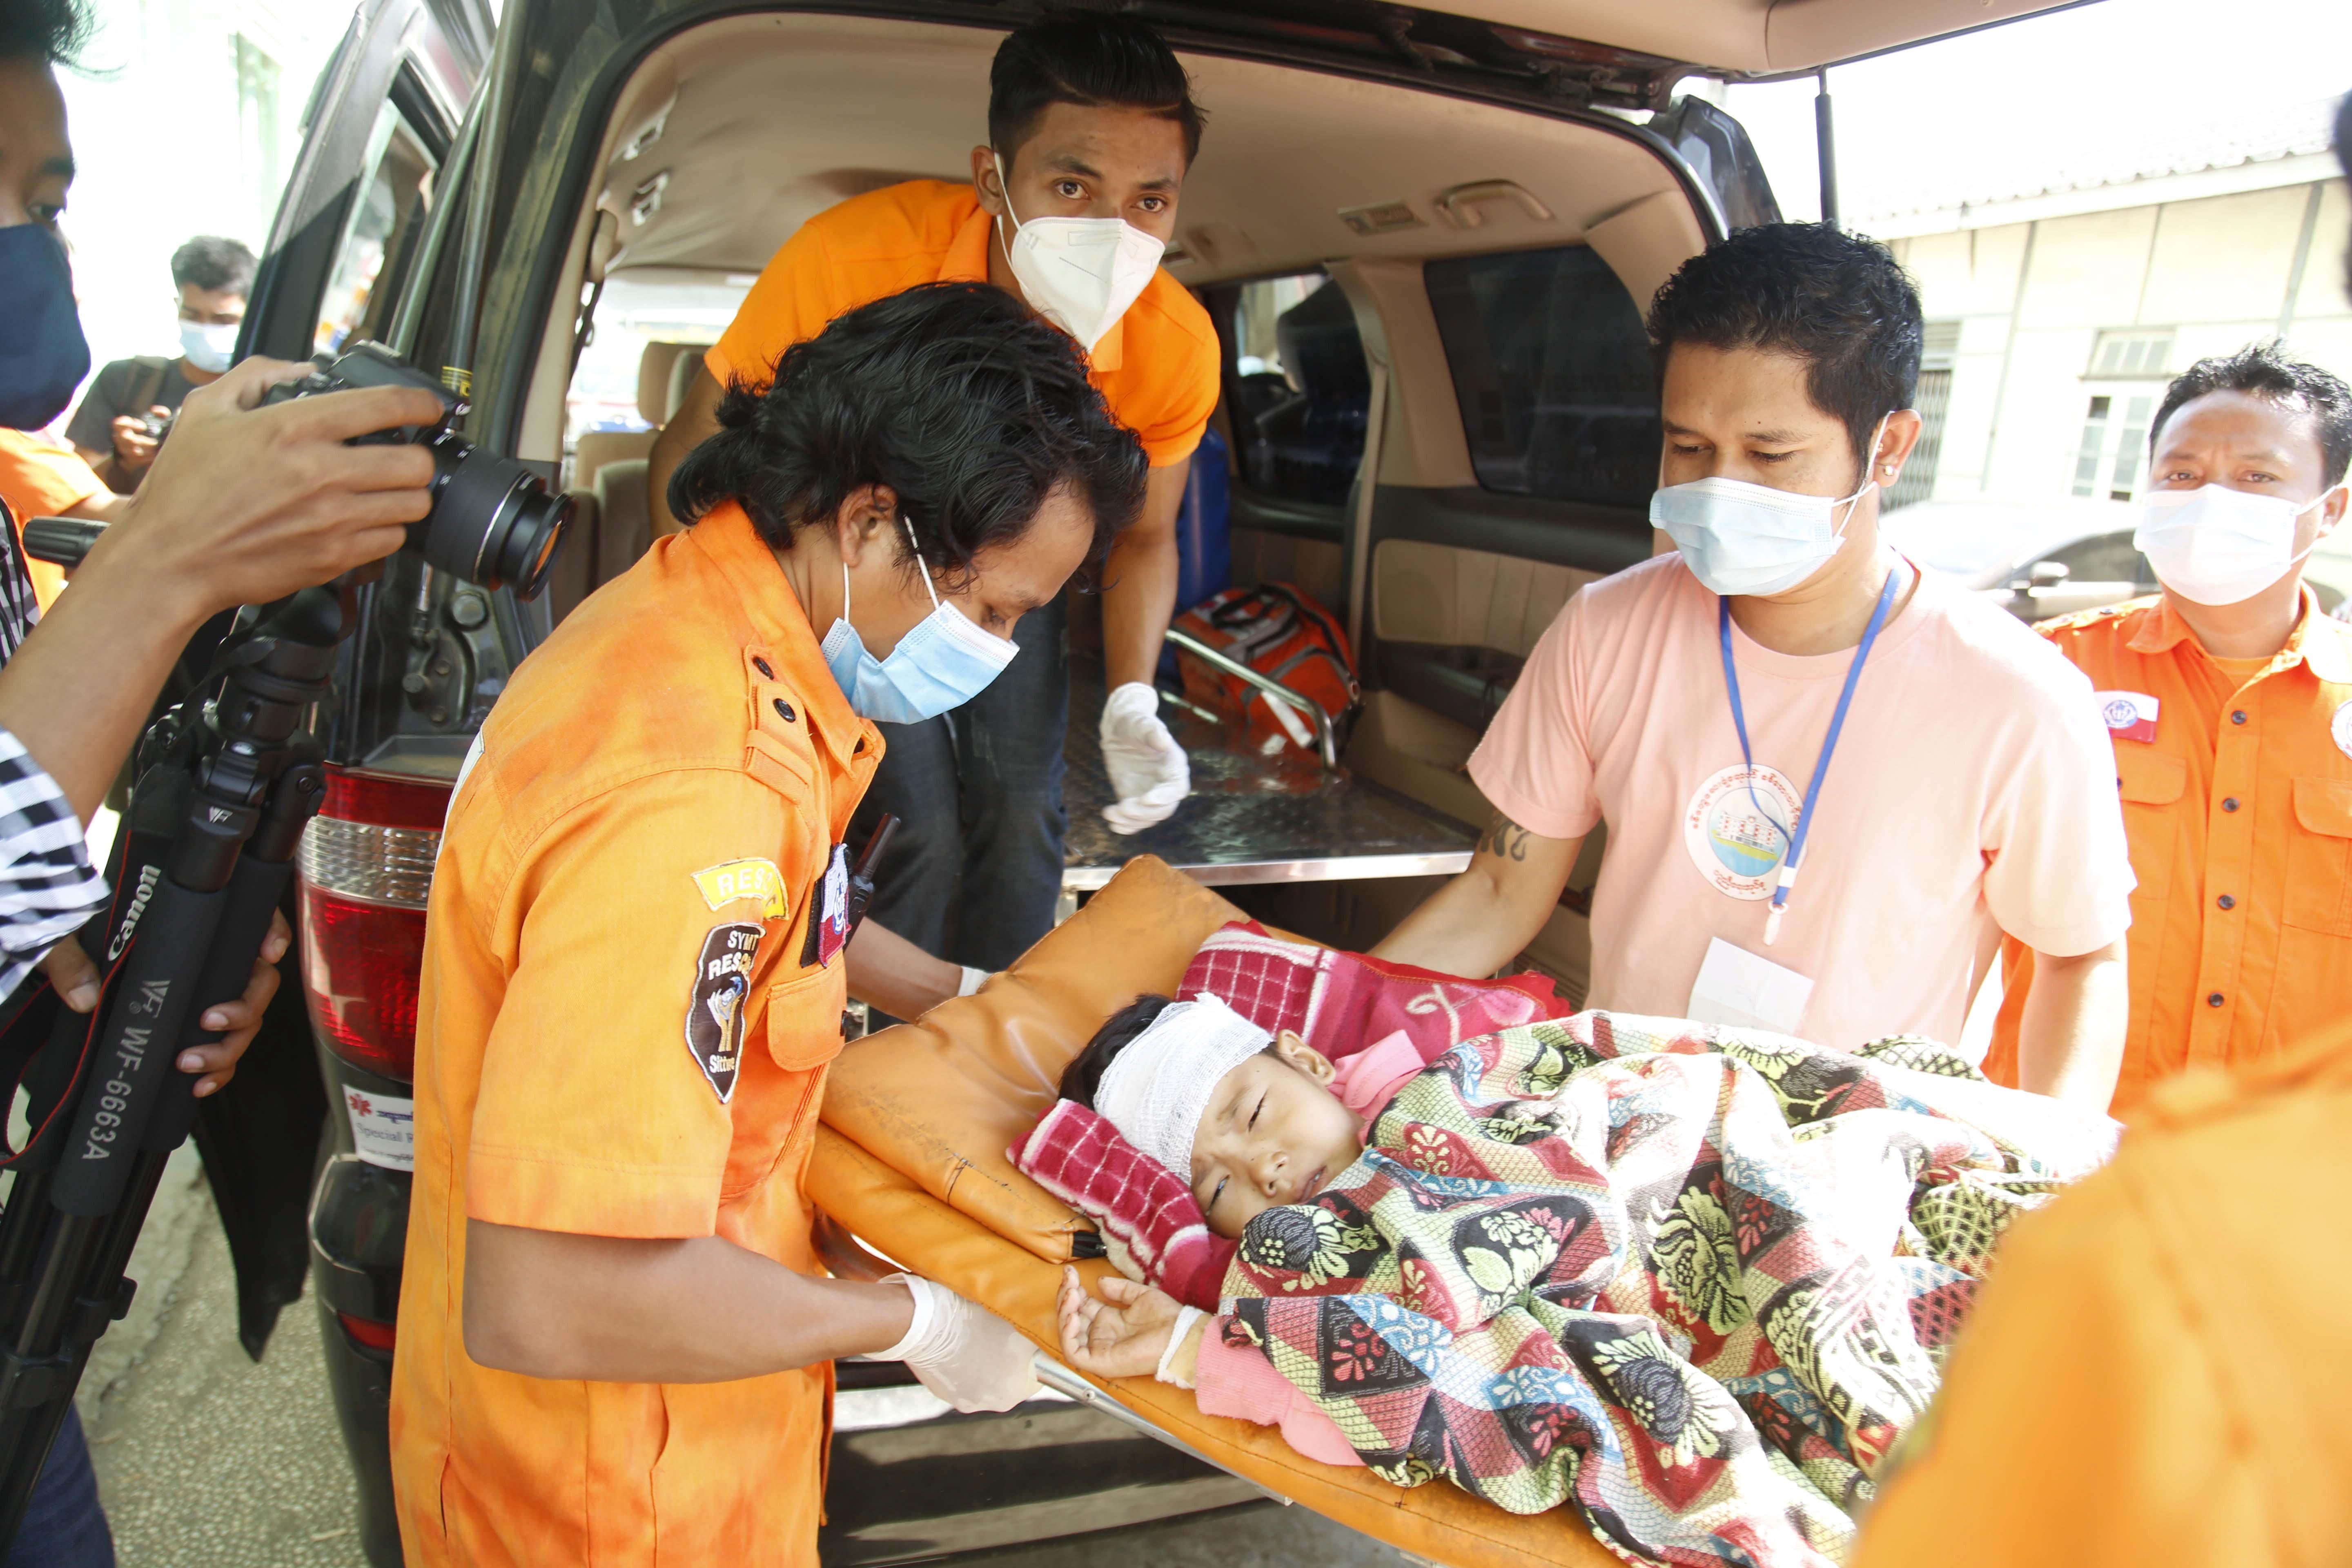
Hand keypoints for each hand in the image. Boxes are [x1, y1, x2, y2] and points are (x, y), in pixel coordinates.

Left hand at [39, 912, 289, 1097]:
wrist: (71, 972)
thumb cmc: (79, 948)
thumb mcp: (69, 944)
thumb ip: (72, 963)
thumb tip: (86, 999)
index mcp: (195, 930)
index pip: (250, 918)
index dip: (271, 932)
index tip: (267, 952)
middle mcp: (213, 963)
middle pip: (258, 982)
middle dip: (244, 1007)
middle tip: (208, 1021)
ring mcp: (210, 997)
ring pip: (247, 1023)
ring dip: (227, 1047)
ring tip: (190, 1063)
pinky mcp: (198, 1029)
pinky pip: (226, 1050)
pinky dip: (220, 1071)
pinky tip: (199, 1085)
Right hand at [88, 356, 442, 628]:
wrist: (170, 559)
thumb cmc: (183, 491)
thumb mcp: (206, 411)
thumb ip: (256, 376)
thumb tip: (299, 367)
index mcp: (292, 429)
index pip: (385, 406)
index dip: (419, 403)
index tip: (427, 408)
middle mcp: (321, 473)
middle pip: (415, 463)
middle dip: (416, 457)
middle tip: (404, 456)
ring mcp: (332, 519)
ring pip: (413, 505)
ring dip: (406, 496)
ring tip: (385, 490)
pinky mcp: (334, 557)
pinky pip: (391, 541)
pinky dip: (386, 530)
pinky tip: (364, 521)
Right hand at [884, 1274, 1037, 1411]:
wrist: (921, 1322)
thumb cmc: (969, 1316)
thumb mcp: (1012, 1320)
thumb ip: (1033, 1335)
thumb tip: (1046, 1337)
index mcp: (1015, 1387)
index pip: (1040, 1376)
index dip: (1036, 1357)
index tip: (1029, 1343)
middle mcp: (993, 1401)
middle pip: (1013, 1381)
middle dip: (1010, 1362)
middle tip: (1002, 1337)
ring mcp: (967, 1401)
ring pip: (988, 1381)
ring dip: (987, 1365)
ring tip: (977, 1339)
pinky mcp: (946, 1395)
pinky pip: (965, 1382)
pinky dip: (965, 1368)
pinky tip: (960, 1347)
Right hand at [1056, 1266, 1181, 1378]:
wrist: (1178, 1335)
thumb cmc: (1166, 1319)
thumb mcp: (1140, 1296)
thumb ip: (1120, 1289)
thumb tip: (1100, 1281)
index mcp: (1109, 1321)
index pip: (1081, 1306)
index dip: (1073, 1289)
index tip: (1070, 1272)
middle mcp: (1101, 1336)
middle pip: (1071, 1317)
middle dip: (1065, 1297)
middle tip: (1069, 1280)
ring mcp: (1098, 1349)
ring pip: (1068, 1334)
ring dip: (1064, 1312)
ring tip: (1071, 1293)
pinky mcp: (1099, 1362)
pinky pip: (1074, 1353)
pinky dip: (1068, 1335)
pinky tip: (1074, 1315)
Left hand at [1099, 683, 1187, 834]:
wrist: (1119, 729)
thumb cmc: (1134, 722)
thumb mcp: (1142, 723)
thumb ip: (1153, 731)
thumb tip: (1164, 740)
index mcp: (1175, 766)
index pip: (1176, 789)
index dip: (1164, 797)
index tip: (1145, 799)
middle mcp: (1166, 784)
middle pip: (1162, 809)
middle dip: (1143, 812)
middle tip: (1122, 807)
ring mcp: (1151, 794)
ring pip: (1147, 818)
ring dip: (1130, 821)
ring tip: (1109, 813)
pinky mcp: (1135, 800)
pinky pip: (1135, 820)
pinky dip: (1125, 826)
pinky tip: (1112, 824)